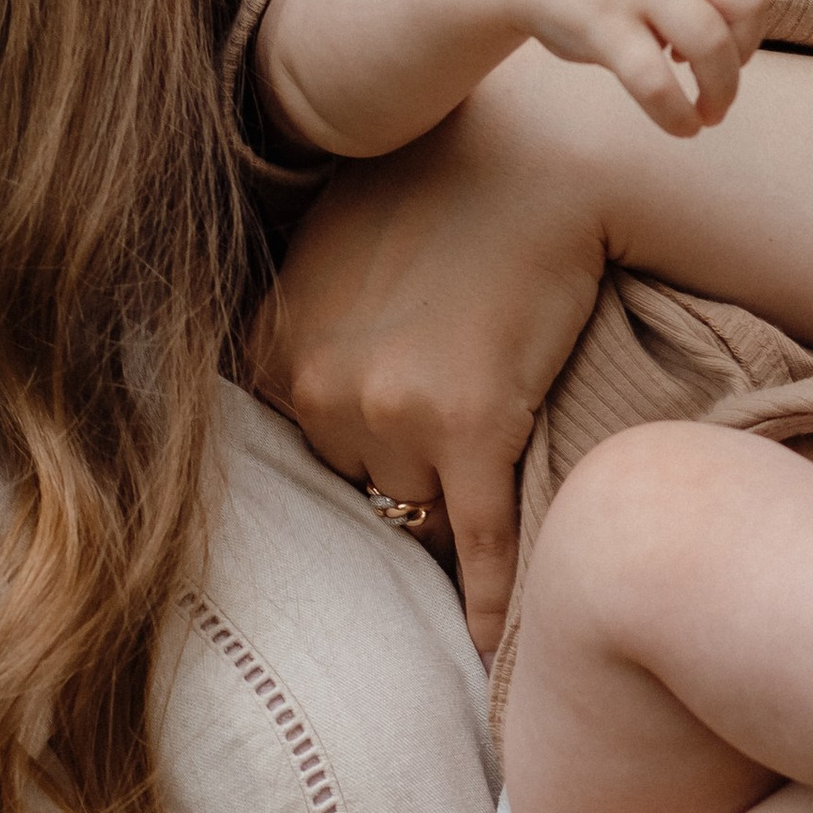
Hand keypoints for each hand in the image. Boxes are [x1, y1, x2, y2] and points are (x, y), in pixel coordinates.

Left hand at [253, 58, 611, 652]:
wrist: (539, 164)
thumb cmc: (442, 194)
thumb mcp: (328, 245)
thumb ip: (297, 324)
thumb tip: (283, 395)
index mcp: (274, 345)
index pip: (302, 449)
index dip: (353, 452)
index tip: (381, 463)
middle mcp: (318, 387)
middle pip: (361, 483)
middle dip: (402, 470)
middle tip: (450, 426)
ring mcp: (391, 414)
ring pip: (419, 509)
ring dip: (450, 498)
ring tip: (489, 453)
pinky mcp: (471, 430)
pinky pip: (476, 539)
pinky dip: (484, 599)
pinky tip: (486, 648)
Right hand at [488, 0, 767, 139]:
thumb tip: (737, 39)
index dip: (748, 31)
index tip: (726, 53)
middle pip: (746, 10)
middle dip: (744, 59)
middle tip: (724, 89)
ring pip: (710, 46)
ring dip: (721, 91)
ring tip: (709, 116)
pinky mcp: (602, 25)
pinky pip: (655, 82)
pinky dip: (677, 113)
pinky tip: (682, 127)